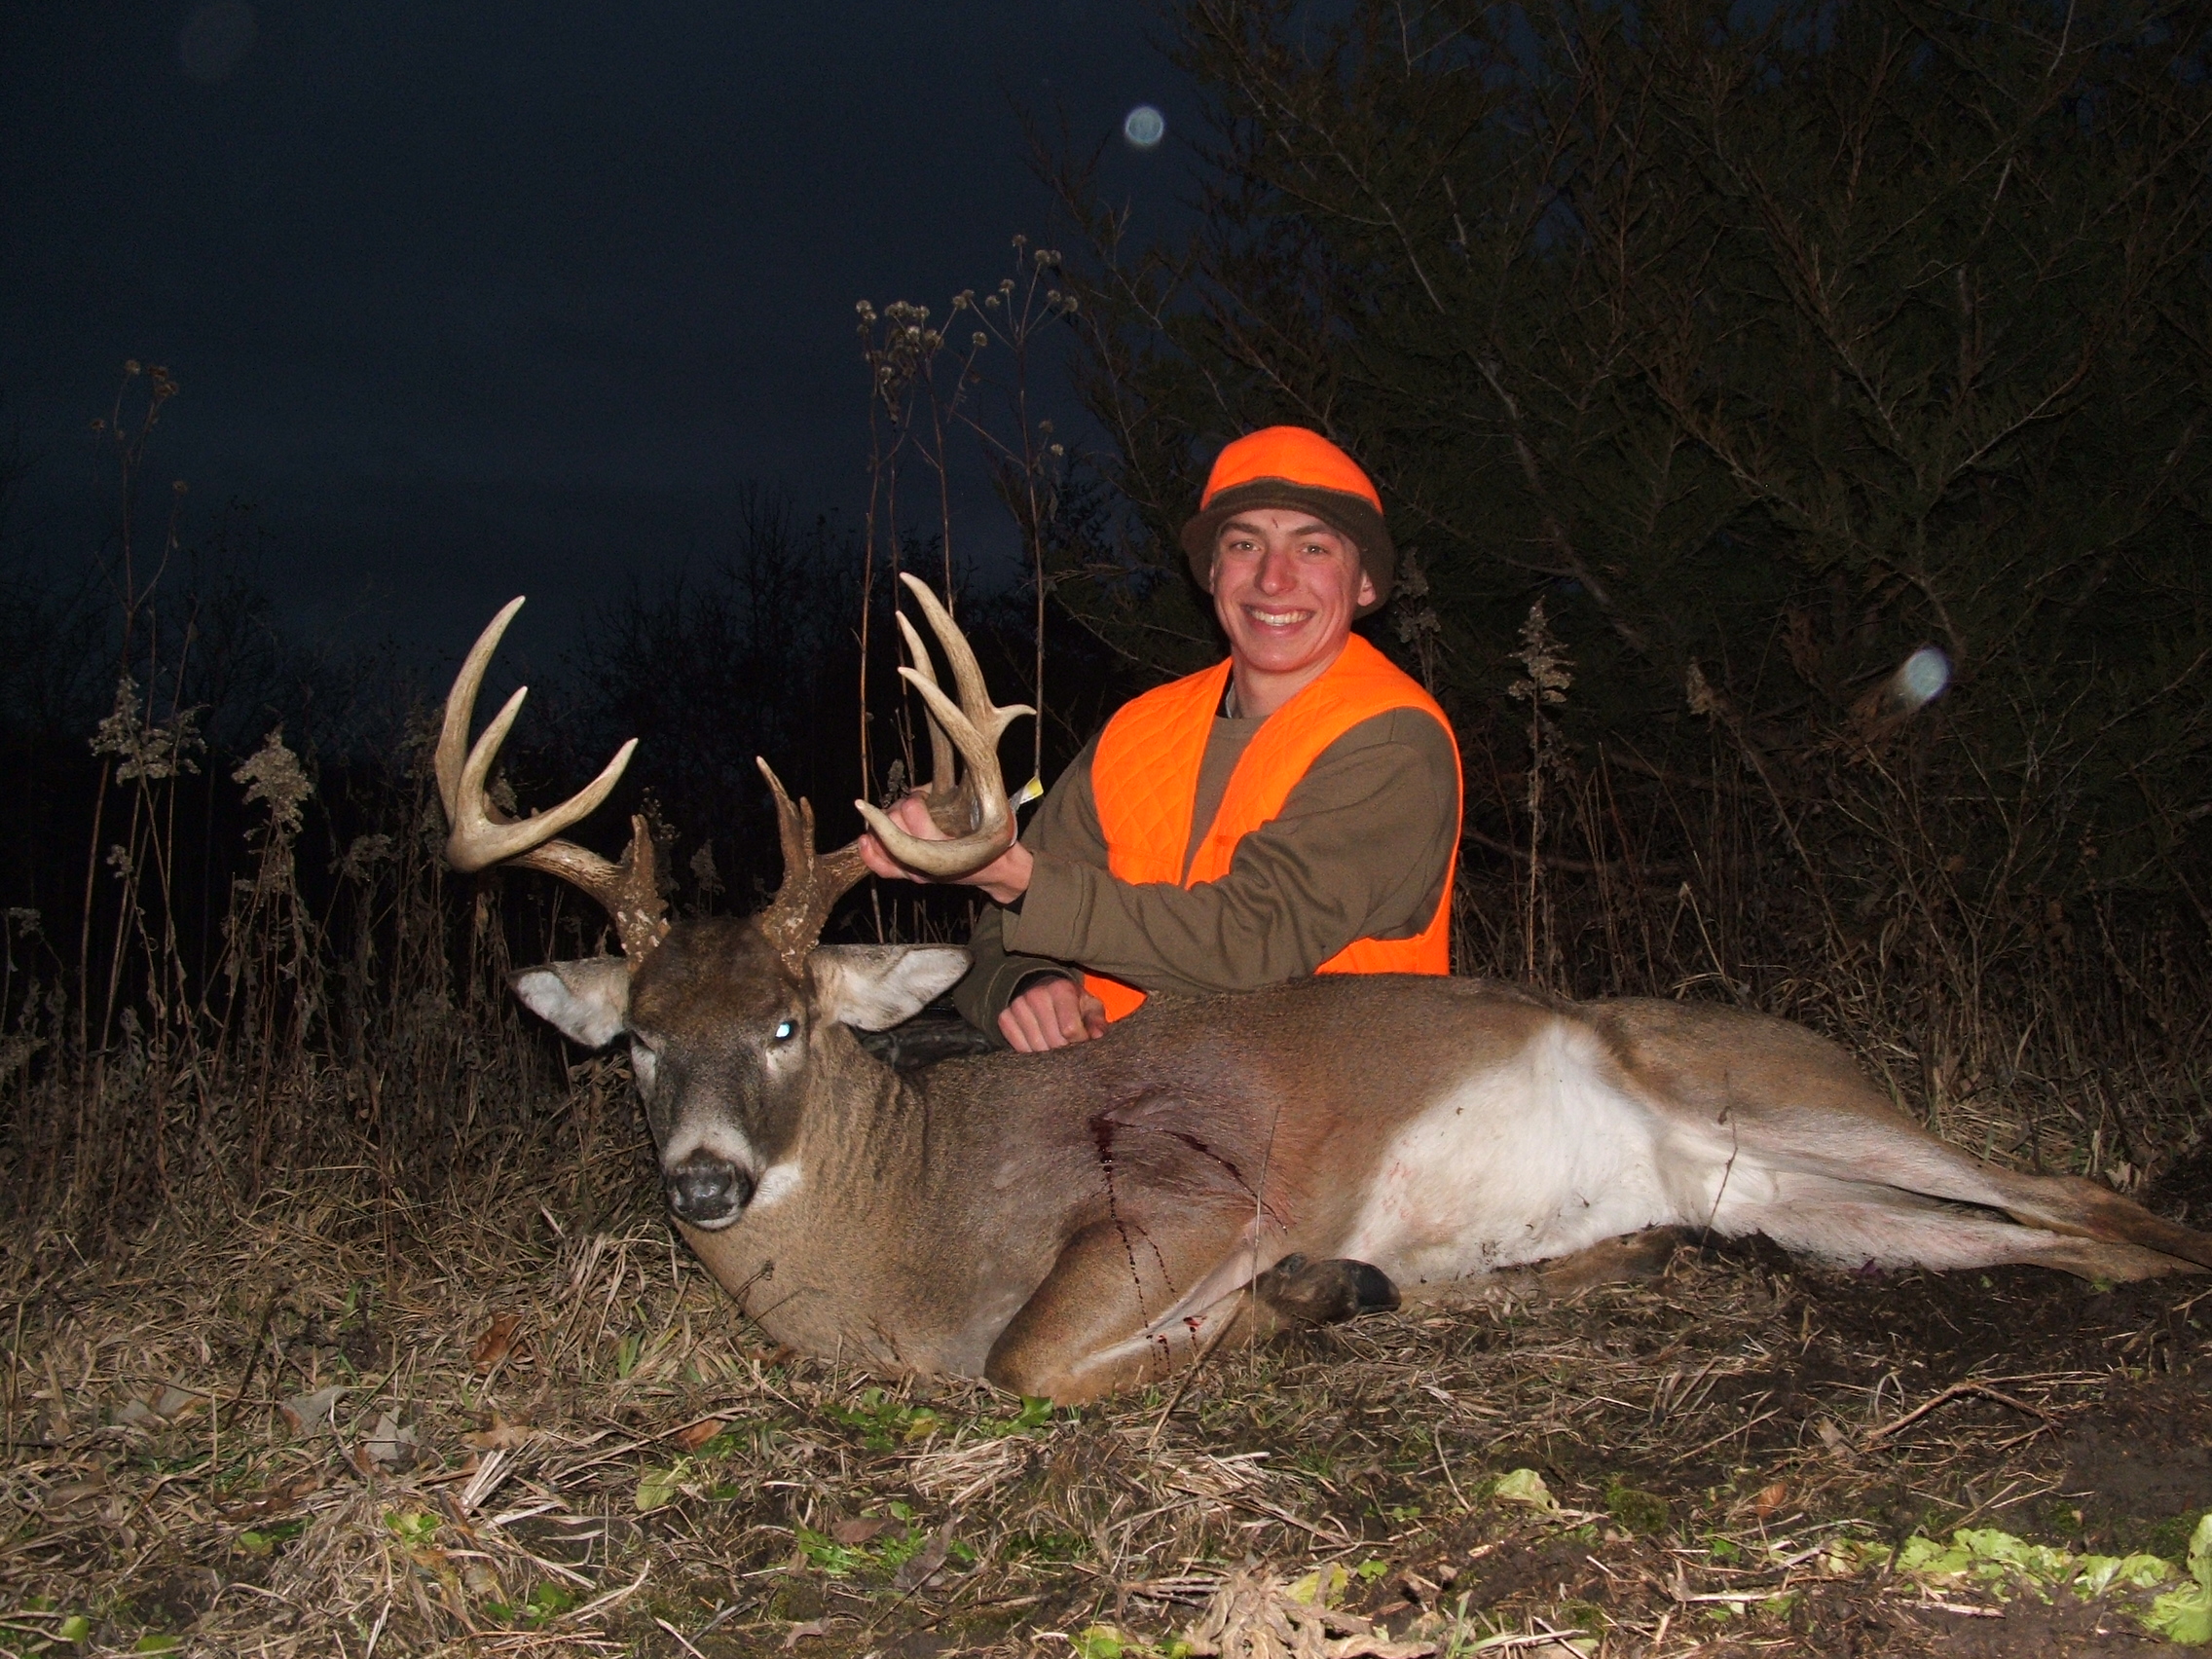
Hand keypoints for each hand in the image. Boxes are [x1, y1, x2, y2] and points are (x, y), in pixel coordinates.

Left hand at [858, 791, 1033, 903]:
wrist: (995, 870)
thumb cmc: (988, 838)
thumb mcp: (976, 810)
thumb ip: (946, 796)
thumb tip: (915, 791)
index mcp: (944, 844)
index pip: (912, 811)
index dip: (914, 798)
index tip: (922, 797)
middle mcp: (926, 861)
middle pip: (894, 820)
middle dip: (900, 807)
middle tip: (913, 806)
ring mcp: (915, 871)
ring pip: (881, 836)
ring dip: (887, 820)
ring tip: (900, 817)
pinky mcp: (909, 877)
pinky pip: (880, 867)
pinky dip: (869, 851)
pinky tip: (865, 838)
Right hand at [1000, 976, 1106, 1052]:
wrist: (1044, 991)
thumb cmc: (1073, 1003)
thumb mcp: (1090, 1007)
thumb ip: (1097, 1022)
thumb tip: (1097, 1037)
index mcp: (1061, 989)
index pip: (1070, 1029)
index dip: (1079, 1042)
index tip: (1082, 1041)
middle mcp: (1036, 994)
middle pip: (1053, 1041)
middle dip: (1065, 1050)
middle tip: (1069, 1046)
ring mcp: (1018, 1005)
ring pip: (1035, 1046)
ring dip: (1048, 1054)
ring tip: (1055, 1045)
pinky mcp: (1005, 1017)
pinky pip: (1018, 1046)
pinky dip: (1030, 1052)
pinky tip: (1039, 1044)